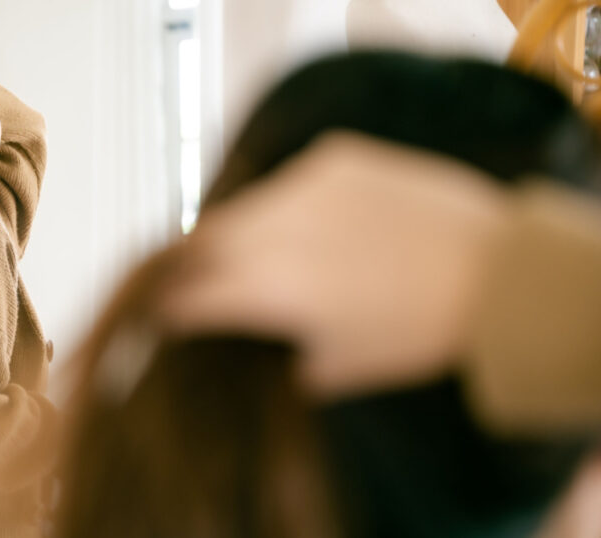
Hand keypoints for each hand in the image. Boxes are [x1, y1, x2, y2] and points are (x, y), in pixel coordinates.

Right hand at [161, 131, 512, 399]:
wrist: (499, 273)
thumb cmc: (417, 332)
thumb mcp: (336, 368)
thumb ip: (278, 355)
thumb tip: (255, 344)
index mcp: (266, 289)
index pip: (184, 294)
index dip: (164, 308)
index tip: (159, 317)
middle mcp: (272, 229)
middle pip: (197, 242)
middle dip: (185, 267)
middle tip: (185, 281)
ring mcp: (302, 186)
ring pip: (240, 208)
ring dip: (233, 234)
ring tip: (253, 255)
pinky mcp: (334, 159)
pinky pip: (285, 185)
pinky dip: (282, 210)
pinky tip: (309, 229)